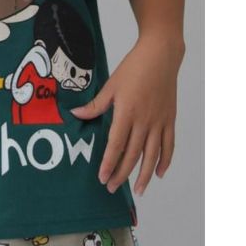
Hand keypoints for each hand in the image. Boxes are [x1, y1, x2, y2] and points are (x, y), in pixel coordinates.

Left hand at [71, 35, 183, 195]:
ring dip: (144, 175)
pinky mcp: (170, 119)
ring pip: (152, 155)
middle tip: (111, 187)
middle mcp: (144, 121)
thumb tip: (76, 114)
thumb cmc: (133, 68)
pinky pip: (168, 145)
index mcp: (127, 112)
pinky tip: (159, 173)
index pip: (116, 145)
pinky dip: (165, 161)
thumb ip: (96, 104)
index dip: (109, 163)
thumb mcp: (111, 85)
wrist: (160, 56)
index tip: (102, 177)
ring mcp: (159, 122)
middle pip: (133, 154)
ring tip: (137, 190)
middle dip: (122, 174)